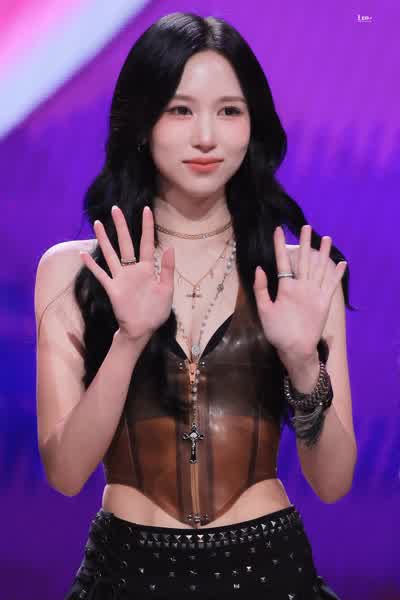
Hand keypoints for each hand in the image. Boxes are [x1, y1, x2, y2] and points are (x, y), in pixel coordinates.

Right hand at [79, 205, 174, 340]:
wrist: (142, 329)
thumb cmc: (156, 311)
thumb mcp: (166, 289)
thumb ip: (167, 269)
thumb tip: (170, 247)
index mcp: (147, 268)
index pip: (146, 243)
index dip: (147, 227)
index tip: (146, 209)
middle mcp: (132, 270)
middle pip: (125, 243)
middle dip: (121, 226)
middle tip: (115, 209)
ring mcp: (121, 278)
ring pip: (110, 254)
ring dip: (103, 240)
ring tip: (97, 223)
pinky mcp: (112, 289)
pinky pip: (101, 275)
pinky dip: (92, 266)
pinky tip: (82, 254)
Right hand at [253, 224, 346, 359]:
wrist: (297, 348)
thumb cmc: (277, 331)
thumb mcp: (263, 310)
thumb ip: (261, 289)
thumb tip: (259, 269)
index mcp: (286, 287)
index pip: (282, 260)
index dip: (280, 244)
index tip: (278, 230)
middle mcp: (303, 286)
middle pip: (304, 260)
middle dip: (304, 242)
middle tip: (306, 227)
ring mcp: (316, 293)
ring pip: (320, 268)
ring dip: (323, 253)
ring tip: (326, 238)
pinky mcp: (325, 302)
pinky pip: (332, 284)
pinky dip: (337, 273)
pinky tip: (341, 262)